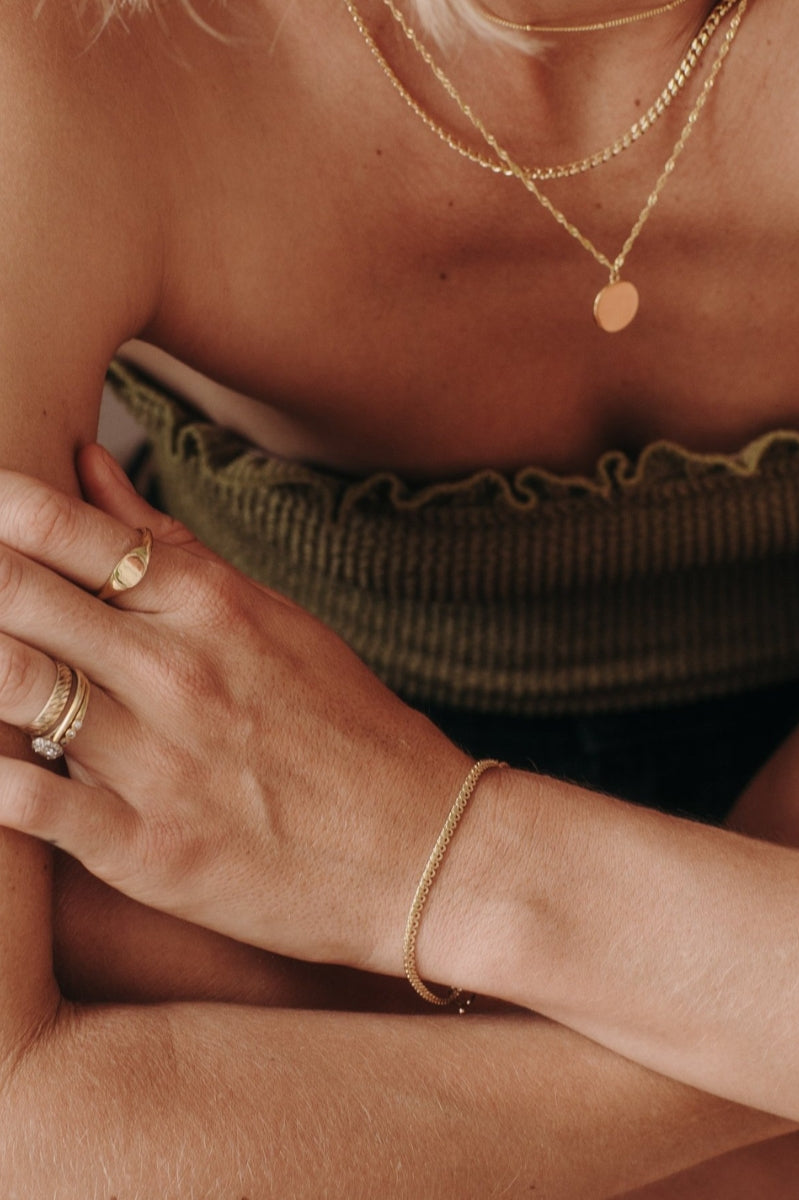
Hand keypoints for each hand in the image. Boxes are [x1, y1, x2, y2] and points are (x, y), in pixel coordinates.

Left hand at [0, 446, 469, 974]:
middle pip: (25, 598)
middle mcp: (179, 673)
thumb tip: (88, 467)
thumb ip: (173, 548)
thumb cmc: (348, 726)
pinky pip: (36, 804)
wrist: (422, 847)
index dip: (3, 510)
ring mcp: (161, 763)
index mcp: (213, 608)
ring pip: (13, 688)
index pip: (75, 533)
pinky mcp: (150, 851)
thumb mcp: (272, 619)